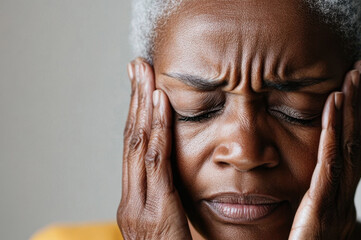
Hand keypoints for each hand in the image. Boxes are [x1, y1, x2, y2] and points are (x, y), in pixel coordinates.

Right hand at [117, 58, 191, 239]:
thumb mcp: (173, 229)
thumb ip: (174, 205)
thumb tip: (181, 183)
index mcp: (136, 204)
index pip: (135, 149)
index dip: (137, 115)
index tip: (143, 85)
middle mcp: (132, 202)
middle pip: (131, 140)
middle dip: (134, 101)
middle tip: (138, 66)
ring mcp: (138, 207)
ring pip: (138, 146)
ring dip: (142, 107)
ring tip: (146, 75)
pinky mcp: (154, 213)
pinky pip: (155, 164)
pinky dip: (156, 131)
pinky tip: (159, 106)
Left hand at [289, 61, 360, 239]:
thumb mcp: (294, 230)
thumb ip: (298, 208)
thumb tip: (292, 190)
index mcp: (334, 205)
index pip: (348, 152)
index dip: (352, 118)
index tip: (351, 86)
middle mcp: (342, 204)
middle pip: (357, 144)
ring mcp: (337, 210)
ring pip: (351, 149)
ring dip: (353, 110)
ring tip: (354, 77)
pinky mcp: (322, 216)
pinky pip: (330, 167)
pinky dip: (334, 133)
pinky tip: (334, 105)